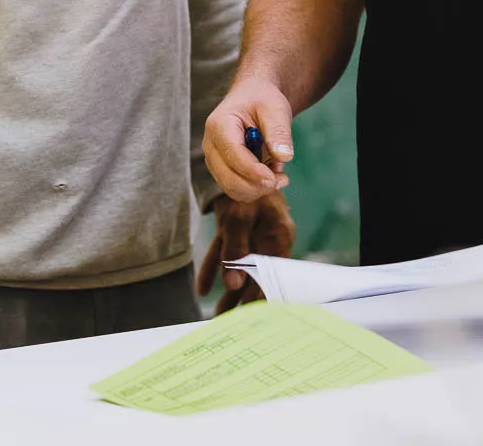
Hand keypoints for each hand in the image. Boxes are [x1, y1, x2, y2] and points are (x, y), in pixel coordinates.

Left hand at [197, 191, 294, 313]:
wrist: (239, 158)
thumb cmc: (245, 188)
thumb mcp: (239, 219)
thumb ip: (235, 251)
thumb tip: (231, 284)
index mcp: (279, 236)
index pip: (274, 275)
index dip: (263, 297)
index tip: (252, 319)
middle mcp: (267, 238)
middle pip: (256, 276)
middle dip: (242, 300)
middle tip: (230, 324)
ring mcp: (252, 234)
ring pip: (239, 268)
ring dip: (227, 290)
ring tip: (216, 314)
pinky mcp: (236, 229)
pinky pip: (224, 254)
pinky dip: (213, 270)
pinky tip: (202, 289)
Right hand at [202, 78, 294, 202]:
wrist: (252, 97)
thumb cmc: (262, 100)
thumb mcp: (275, 108)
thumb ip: (279, 132)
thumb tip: (285, 156)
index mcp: (219, 125)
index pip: (233, 155)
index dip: (254, 171)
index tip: (277, 178)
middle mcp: (211, 145)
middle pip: (229, 179)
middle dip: (258, 185)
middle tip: (283, 178)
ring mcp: (214, 160)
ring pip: (232, 189)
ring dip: (258, 189)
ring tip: (278, 172)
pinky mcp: (221, 170)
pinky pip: (236, 189)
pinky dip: (255, 188)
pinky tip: (270, 173)